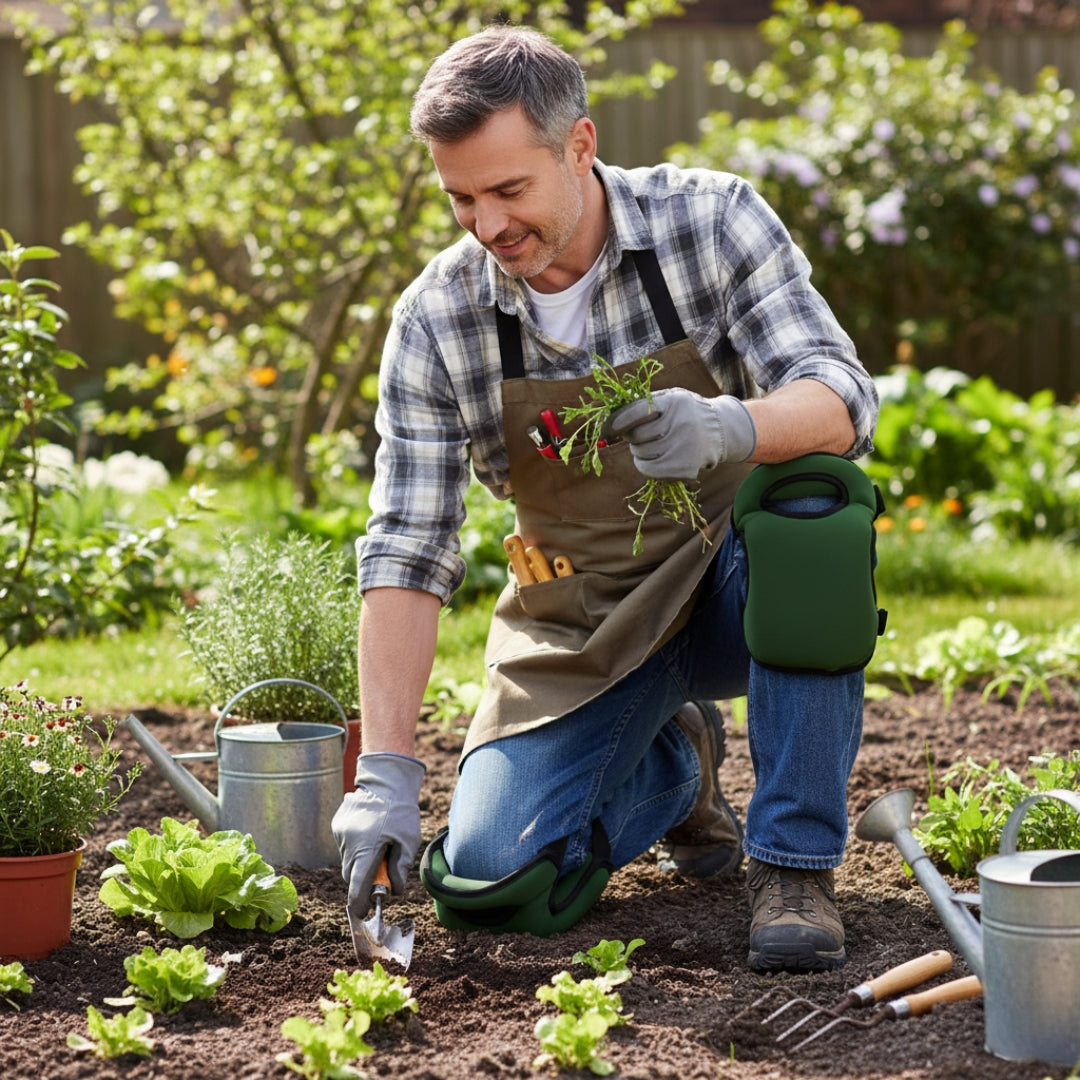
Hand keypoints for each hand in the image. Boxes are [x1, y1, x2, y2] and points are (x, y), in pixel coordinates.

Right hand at [332, 751, 425, 917]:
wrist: (386, 781)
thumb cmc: (401, 811)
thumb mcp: (408, 841)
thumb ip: (399, 868)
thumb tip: (395, 891)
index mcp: (366, 850)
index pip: (356, 886)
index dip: (359, 903)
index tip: (362, 912)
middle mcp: (348, 844)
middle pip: (349, 876)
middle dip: (361, 881)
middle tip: (379, 878)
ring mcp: (340, 834)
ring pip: (346, 860)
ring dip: (359, 862)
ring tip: (377, 846)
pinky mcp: (336, 825)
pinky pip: (344, 845)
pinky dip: (355, 847)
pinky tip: (369, 834)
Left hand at [607, 388, 755, 479]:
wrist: (721, 430)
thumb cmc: (686, 413)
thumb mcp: (671, 399)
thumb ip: (644, 405)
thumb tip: (610, 422)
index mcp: (673, 402)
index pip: (635, 412)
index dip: (616, 422)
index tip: (606, 430)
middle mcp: (679, 423)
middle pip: (635, 435)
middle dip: (633, 436)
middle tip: (645, 435)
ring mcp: (683, 446)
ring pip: (640, 453)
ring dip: (640, 450)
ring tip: (656, 444)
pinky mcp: (684, 467)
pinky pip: (649, 470)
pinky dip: (645, 465)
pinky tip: (655, 459)